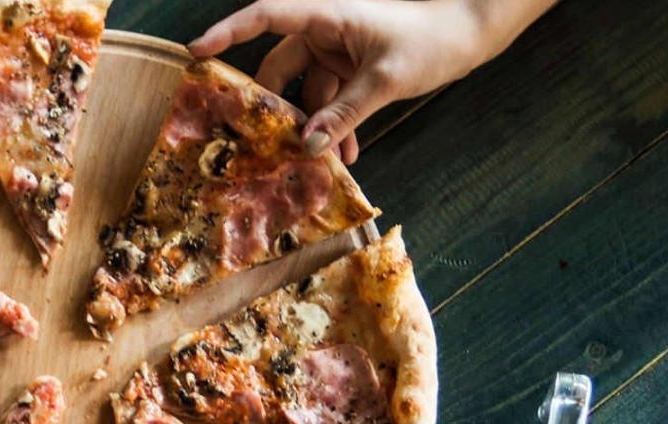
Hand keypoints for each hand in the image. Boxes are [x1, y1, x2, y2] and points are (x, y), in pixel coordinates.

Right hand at [190, 0, 517, 163]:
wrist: (470, 34)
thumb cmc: (432, 40)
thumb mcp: (386, 80)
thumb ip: (345, 113)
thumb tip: (308, 146)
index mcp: (325, 14)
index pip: (265, 16)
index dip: (228, 32)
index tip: (197, 52)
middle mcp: (325, 29)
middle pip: (279, 67)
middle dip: (275, 107)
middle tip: (263, 141)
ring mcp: (338, 50)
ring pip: (308, 92)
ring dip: (313, 127)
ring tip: (320, 163)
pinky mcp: (353, 69)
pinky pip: (331, 101)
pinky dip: (334, 126)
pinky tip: (345, 156)